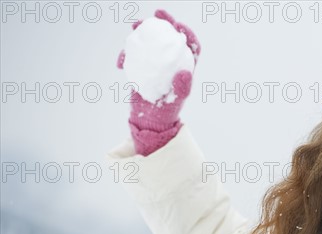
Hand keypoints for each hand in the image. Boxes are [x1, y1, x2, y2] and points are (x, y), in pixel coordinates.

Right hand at [116, 10, 200, 155]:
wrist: (149, 121)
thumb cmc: (167, 112)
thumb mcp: (176, 100)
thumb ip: (182, 87)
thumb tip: (184, 73)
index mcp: (184, 66)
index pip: (190, 45)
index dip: (186, 32)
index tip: (178, 25)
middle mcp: (171, 62)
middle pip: (169, 37)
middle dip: (164, 22)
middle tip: (156, 14)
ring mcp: (156, 64)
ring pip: (151, 42)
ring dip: (142, 32)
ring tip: (134, 27)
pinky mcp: (142, 67)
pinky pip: (134, 55)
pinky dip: (127, 55)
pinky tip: (121, 62)